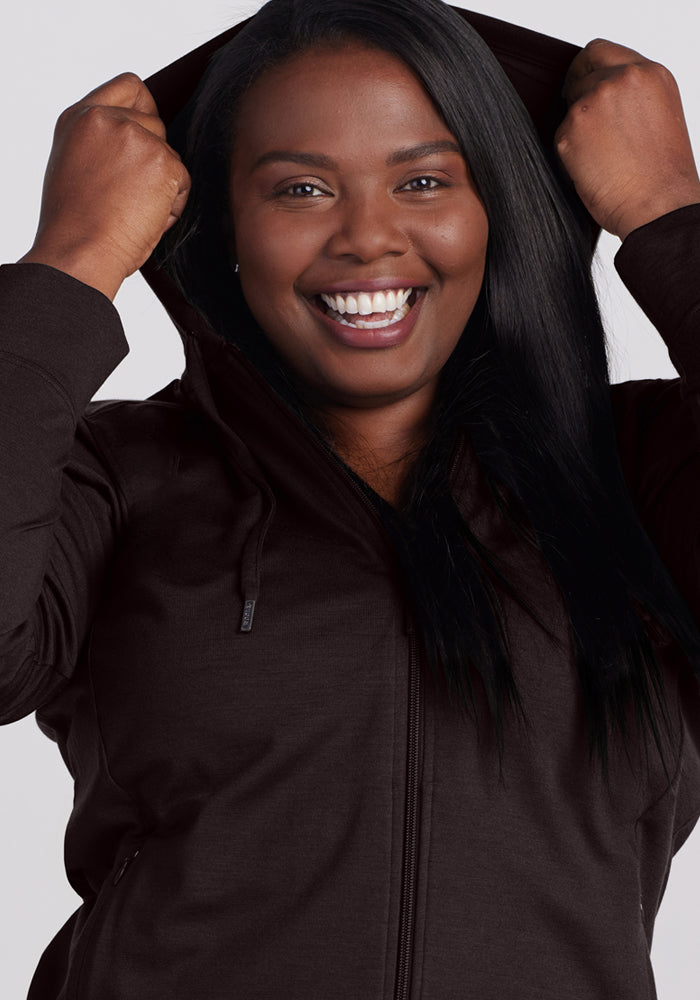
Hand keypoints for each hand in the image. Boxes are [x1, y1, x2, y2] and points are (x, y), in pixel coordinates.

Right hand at [20, 73, 190, 299]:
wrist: (79, 251)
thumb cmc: (75, 224)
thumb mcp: (74, 164)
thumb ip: (101, 141)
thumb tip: (134, 137)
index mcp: (81, 118)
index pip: (130, 87)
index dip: (145, 110)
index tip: (144, 136)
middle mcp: (107, 119)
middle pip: (156, 125)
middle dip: (152, 158)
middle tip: (129, 194)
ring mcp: (137, 138)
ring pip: (170, 156)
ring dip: (162, 184)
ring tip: (132, 211)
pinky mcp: (163, 163)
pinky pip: (183, 182)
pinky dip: (172, 205)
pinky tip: (146, 219)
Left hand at [555, 39, 699, 239]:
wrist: (658, 206)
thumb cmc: (663, 173)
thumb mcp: (659, 114)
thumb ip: (631, 94)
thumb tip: (599, 92)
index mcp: (648, 73)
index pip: (600, 51)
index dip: (585, 69)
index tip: (579, 82)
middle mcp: (620, 80)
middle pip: (579, 76)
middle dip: (578, 99)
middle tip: (587, 129)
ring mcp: (592, 103)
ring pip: (569, 109)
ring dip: (577, 130)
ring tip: (602, 158)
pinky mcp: (570, 130)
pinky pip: (560, 137)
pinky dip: (569, 154)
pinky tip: (593, 170)